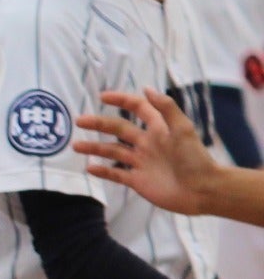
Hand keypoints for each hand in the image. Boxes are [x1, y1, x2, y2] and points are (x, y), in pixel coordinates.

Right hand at [76, 88, 228, 215]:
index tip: (103, 97)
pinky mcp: (137, 181)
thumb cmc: (195, 158)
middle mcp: (146, 143)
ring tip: (76, 146)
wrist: (202, 190)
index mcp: (158, 129)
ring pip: (112, 151)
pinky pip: (115, 174)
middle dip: (99, 123)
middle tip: (80, 120)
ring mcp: (140, 163)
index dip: (122, 100)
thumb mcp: (183, 129)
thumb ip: (166, 108)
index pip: (138, 109)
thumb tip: (146, 88)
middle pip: (118, 129)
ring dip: (94, 147)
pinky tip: (89, 167)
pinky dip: (102, 171)